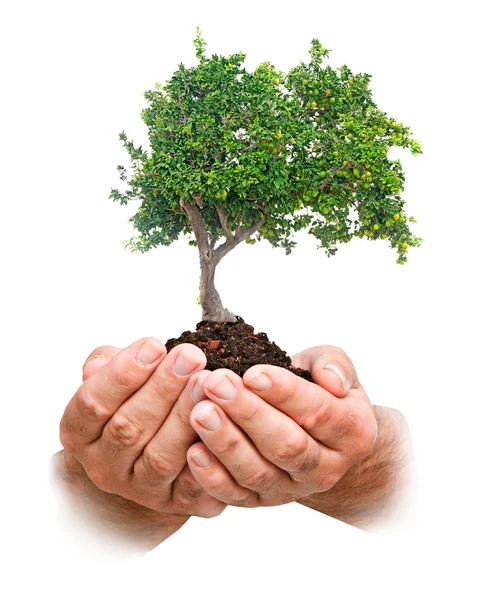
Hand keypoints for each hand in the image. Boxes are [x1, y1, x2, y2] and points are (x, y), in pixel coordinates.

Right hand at [58, 337, 225, 518]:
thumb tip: (109, 359)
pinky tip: (223, 425)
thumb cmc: (129, 404)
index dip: (123, 373)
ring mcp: (139, 489)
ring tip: (206, 383)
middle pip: (129, 428)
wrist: (142, 458)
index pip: (93, 403)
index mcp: (80, 433)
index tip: (154, 345)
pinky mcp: (175, 503)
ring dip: (184, 418)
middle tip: (191, 356)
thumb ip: (107, 365)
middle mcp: (104, 466)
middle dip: (162, 388)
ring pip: (160, 458)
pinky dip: (208, 458)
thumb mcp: (111, 378)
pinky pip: (192, 486)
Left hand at [185, 345, 377, 507]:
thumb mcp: (334, 367)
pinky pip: (236, 495)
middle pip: (286, 445)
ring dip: (226, 442)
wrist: (317, 435)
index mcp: (352, 432)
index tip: (252, 373)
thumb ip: (335, 364)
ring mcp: (292, 489)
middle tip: (215, 384)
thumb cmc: (320, 389)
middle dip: (248, 413)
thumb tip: (331, 380)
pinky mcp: (261, 501)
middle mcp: (325, 468)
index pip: (319, 413)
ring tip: (199, 412)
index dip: (285, 393)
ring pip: (258, 472)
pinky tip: (193, 451)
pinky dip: (212, 477)